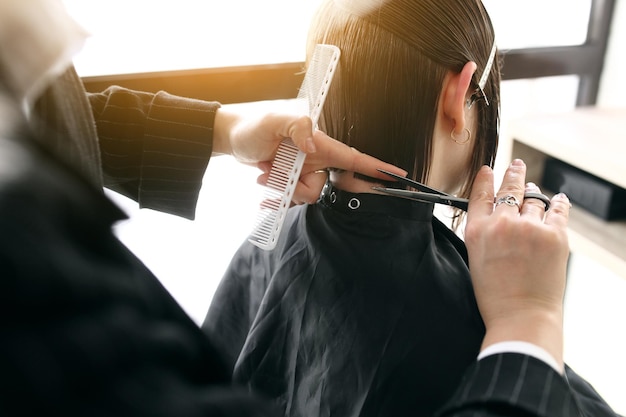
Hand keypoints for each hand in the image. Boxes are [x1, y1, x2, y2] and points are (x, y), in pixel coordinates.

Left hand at [214, 107, 406, 203]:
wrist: (232, 140)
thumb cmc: (252, 126)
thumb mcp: (273, 121)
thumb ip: (297, 127)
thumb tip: (313, 145)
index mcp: (319, 143)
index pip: (353, 157)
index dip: (376, 167)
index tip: (396, 175)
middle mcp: (315, 158)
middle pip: (324, 186)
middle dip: (300, 187)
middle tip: (275, 171)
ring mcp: (304, 171)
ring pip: (307, 195)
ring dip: (283, 188)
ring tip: (265, 171)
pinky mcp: (292, 180)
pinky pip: (293, 198)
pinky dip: (277, 195)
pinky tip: (264, 182)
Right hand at [464, 159, 570, 368]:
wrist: (521, 316)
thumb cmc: (495, 295)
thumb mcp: (475, 258)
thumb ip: (482, 232)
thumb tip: (497, 211)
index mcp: (477, 231)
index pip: (480, 194)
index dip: (485, 179)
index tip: (488, 170)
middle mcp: (502, 224)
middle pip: (509, 188)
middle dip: (513, 174)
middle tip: (516, 165)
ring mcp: (530, 228)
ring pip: (534, 199)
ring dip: (534, 194)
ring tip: (534, 191)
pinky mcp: (555, 235)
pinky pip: (558, 208)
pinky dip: (558, 202)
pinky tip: (558, 198)